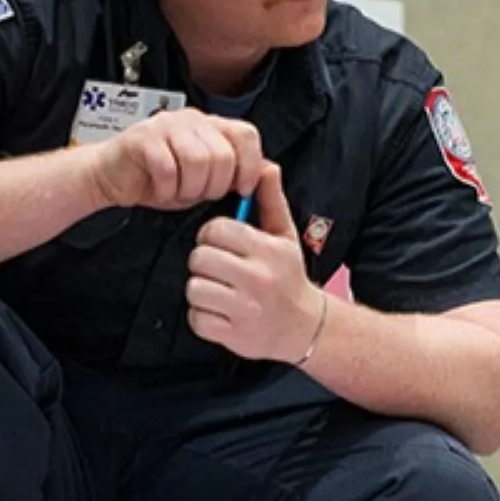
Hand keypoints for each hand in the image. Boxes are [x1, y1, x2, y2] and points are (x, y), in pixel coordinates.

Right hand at [90, 108, 266, 211]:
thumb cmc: (161, 178)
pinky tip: (162, 190)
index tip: (242, 189)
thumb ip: (234, 171)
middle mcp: (191, 119)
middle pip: (223, 155)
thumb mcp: (206, 178)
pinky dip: (168, 189)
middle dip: (216, 186)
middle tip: (200, 194)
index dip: (250, 166)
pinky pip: (168, 168)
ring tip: (181, 192)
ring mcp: (166, 125)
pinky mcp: (142, 138)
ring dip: (191, 188)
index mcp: (211, 125)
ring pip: (198, 161)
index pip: (246, 135)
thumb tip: (270, 170)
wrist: (113, 177)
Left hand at [185, 165, 322, 361]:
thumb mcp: (285, 236)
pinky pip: (197, 318)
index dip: (213, 236)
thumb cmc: (289, 277)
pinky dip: (204, 318)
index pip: (216, 230)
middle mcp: (259, 279)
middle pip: (200, 258)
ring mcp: (246, 309)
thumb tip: (265, 166)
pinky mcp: (234, 334)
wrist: (305, 327)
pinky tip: (222, 313)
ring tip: (222, 292)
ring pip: (195, 288)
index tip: (224, 246)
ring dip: (203, 291)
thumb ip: (271, 200)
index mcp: (269, 251)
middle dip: (205, 263)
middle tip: (221, 270)